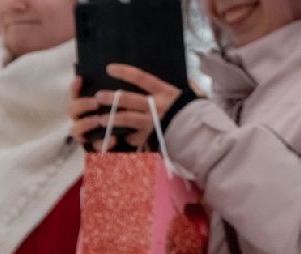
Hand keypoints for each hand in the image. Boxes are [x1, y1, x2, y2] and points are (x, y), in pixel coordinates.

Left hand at [68, 65, 187, 149]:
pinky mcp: (153, 136)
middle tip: (98, 97)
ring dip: (112, 118)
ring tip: (100, 119)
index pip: (141, 78)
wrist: (202, 135)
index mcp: (164, 92)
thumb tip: (188, 80)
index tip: (109, 69)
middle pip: (128, 99)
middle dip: (111, 97)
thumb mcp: (192, 96)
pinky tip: (122, 137)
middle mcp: (156, 106)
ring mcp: (153, 122)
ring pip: (128, 118)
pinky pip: (136, 137)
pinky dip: (129, 137)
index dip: (124, 72)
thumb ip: (187, 86)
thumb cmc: (196, 112)